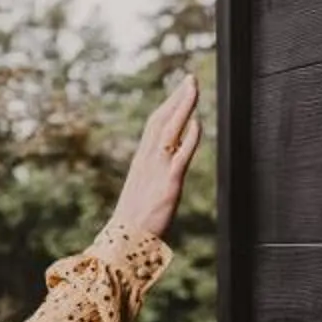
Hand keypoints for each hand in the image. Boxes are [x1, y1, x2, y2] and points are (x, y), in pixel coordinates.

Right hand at [109, 72, 201, 244]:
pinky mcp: (168, 184)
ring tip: (193, 88)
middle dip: (176, 97)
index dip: (168, 105)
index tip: (179, 90)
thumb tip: (166, 167)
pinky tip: (197, 123)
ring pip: (169, 130)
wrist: (124, 243)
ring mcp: (156, 170)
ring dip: (182, 107)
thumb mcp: (143, 192)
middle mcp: (147, 160)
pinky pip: (179, 156)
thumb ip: (154, 176)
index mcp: (141, 161)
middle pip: (161, 120)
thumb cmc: (134, 223)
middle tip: (189, 78)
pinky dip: (188, 137)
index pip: (154, 125)